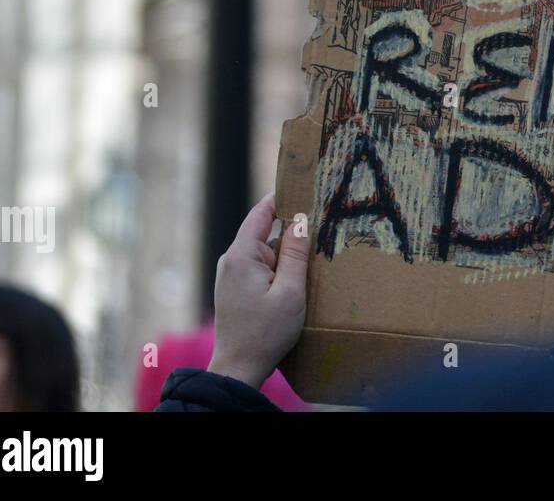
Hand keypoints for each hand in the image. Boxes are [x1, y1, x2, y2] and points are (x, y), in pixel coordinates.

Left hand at [208, 193, 309, 389]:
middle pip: (267, 231)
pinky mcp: (235, 287)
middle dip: (293, 232)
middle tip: (322, 229)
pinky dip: (279, 268)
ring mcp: (231, 274)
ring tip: (312, 262)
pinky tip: (296, 281)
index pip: (263, 211)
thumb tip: (302, 220)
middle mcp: (232, 260)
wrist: (239, 368)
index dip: (284, 196)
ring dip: (287, 255)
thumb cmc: (265, 333)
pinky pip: (261, 266)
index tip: (307, 186)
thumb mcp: (290, 292)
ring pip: (266, 250)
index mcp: (242, 255)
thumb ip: (296, 254)